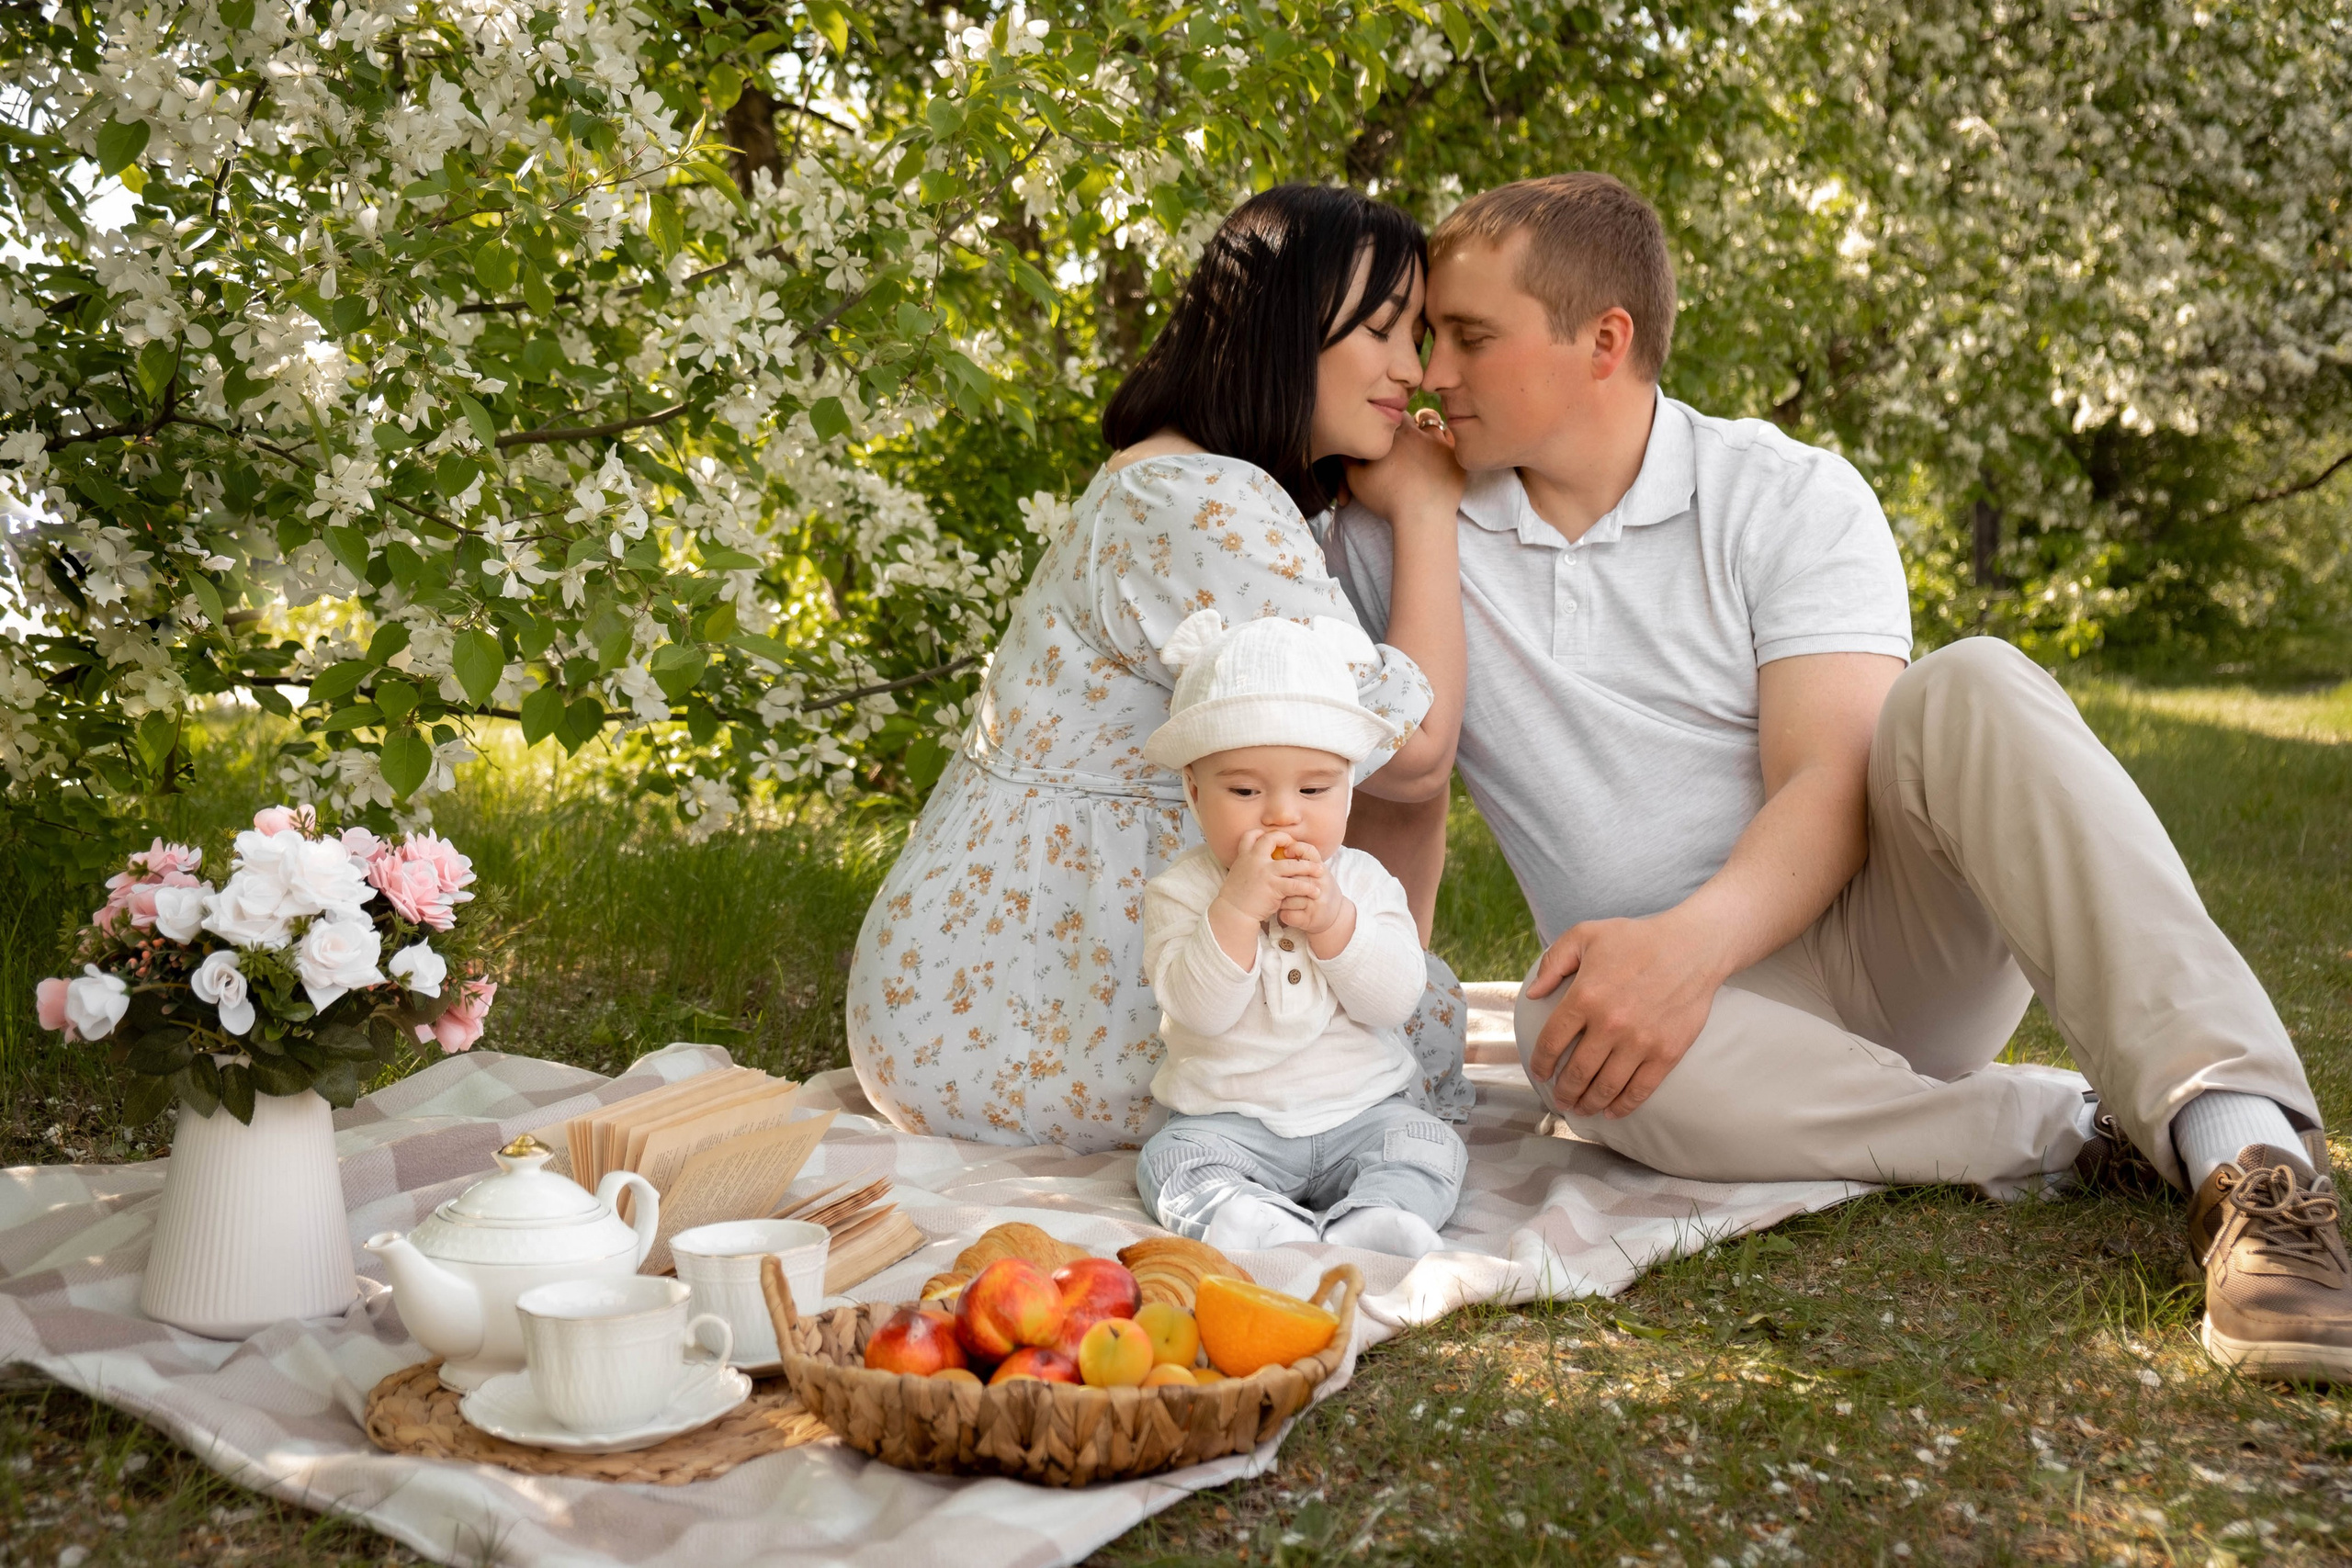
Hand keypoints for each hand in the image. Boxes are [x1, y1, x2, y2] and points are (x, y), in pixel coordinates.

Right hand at [1210, 829, 1318, 925]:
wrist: (1233, 912)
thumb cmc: (1238, 897)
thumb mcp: (1239, 874)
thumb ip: (1250, 864)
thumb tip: (1262, 861)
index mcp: (1244, 856)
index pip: (1252, 834)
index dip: (1265, 834)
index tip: (1278, 841)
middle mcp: (1254, 860)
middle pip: (1273, 840)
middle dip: (1290, 842)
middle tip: (1301, 850)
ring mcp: (1264, 872)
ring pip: (1293, 864)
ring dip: (1309, 867)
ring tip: (1319, 871)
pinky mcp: (1273, 887)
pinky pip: (1296, 885)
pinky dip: (1308, 888)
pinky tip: (1315, 891)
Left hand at [1270, 844, 1345, 935]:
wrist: (1335, 916)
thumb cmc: (1319, 889)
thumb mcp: (1316, 872)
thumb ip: (1302, 861)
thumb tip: (1278, 845)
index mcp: (1321, 870)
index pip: (1310, 852)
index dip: (1296, 849)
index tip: (1285, 852)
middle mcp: (1321, 885)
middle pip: (1292, 878)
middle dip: (1280, 882)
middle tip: (1276, 885)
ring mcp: (1316, 903)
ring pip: (1286, 899)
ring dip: (1280, 901)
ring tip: (1282, 901)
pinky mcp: (1310, 919)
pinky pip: (1287, 915)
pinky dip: (1283, 914)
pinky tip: (1286, 912)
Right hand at [1344, 420, 1464, 532]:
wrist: (1423, 517)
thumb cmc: (1387, 500)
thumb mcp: (1357, 481)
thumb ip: (1348, 459)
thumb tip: (1347, 444)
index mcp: (1393, 434)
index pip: (1389, 416)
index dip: (1385, 423)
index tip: (1383, 433)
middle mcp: (1418, 432)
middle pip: (1411, 419)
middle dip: (1405, 426)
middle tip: (1400, 442)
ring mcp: (1440, 443)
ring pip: (1432, 427)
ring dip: (1425, 434)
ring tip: (1420, 450)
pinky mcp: (1456, 457)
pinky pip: (1452, 444)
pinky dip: (1444, 447)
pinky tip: (1437, 459)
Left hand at [1525, 911, 1727, 1117]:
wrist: (1693, 947)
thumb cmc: (1637, 939)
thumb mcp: (1586, 934)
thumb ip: (1553, 961)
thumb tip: (1533, 994)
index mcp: (1585, 997)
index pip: (1551, 1042)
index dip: (1541, 1063)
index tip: (1540, 1072)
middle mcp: (1610, 1024)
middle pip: (1577, 1072)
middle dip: (1563, 1092)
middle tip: (1559, 1098)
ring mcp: (1640, 1041)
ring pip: (1605, 1087)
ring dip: (1588, 1104)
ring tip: (1581, 1108)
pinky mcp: (1667, 1052)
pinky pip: (1640, 1089)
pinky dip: (1623, 1106)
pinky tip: (1612, 1112)